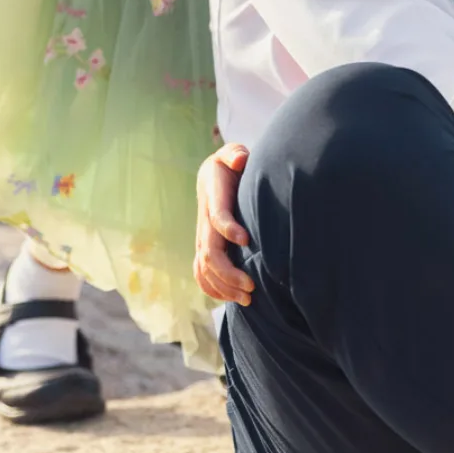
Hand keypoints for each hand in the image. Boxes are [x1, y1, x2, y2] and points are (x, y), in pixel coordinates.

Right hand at [194, 143, 252, 303]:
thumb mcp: (232, 154)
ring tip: (248, 298)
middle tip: (252, 286)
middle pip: (209, 253)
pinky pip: (200, 274)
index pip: (216, 217)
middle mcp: (204, 222)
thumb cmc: (230, 164)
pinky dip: (213, 290)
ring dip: (223, 287)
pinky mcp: (203, 248)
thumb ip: (235, 155)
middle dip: (229, 273)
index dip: (229, 229)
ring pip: (204, 269)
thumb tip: (239, 161)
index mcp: (213, 198)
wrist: (212, 175)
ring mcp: (202, 237)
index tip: (248, 239)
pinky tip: (232, 298)